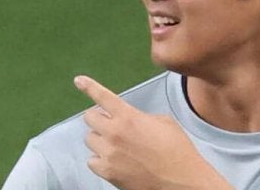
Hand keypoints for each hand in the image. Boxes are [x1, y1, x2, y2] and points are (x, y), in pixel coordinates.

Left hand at [74, 75, 232, 189]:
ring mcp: (108, 153)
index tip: (78, 80)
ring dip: (100, 140)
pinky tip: (115, 162)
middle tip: (111, 126)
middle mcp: (114, 132)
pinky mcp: (107, 172)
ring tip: (117, 147)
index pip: (103, 96)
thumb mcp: (164, 123)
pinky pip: (91, 161)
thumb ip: (141, 117)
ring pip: (89, 140)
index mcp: (129, 117)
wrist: (181, 181)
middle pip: (89, 118)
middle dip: (99, 119)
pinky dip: (100, 160)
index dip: (89, 86)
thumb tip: (131, 120)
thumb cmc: (177, 151)